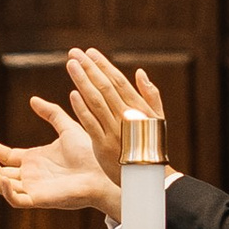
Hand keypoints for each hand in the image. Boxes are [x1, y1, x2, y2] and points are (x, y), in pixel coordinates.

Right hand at [0, 89, 120, 219]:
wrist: (104, 171)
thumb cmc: (89, 153)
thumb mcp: (66, 128)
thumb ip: (51, 114)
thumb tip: (33, 99)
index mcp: (34, 160)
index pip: (6, 156)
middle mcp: (31, 175)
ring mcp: (34, 188)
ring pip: (2, 186)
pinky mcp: (39, 199)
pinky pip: (15, 199)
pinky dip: (6, 190)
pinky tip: (3, 176)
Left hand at [64, 49, 165, 189]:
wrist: (147, 177)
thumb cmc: (152, 146)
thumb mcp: (156, 119)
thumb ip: (150, 95)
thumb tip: (140, 72)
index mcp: (138, 108)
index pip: (117, 81)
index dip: (103, 65)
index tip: (89, 52)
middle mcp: (126, 116)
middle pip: (104, 87)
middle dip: (89, 68)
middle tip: (74, 52)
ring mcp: (114, 130)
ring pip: (96, 101)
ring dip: (82, 81)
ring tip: (71, 65)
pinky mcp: (103, 145)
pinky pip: (91, 124)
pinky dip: (82, 108)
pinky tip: (73, 94)